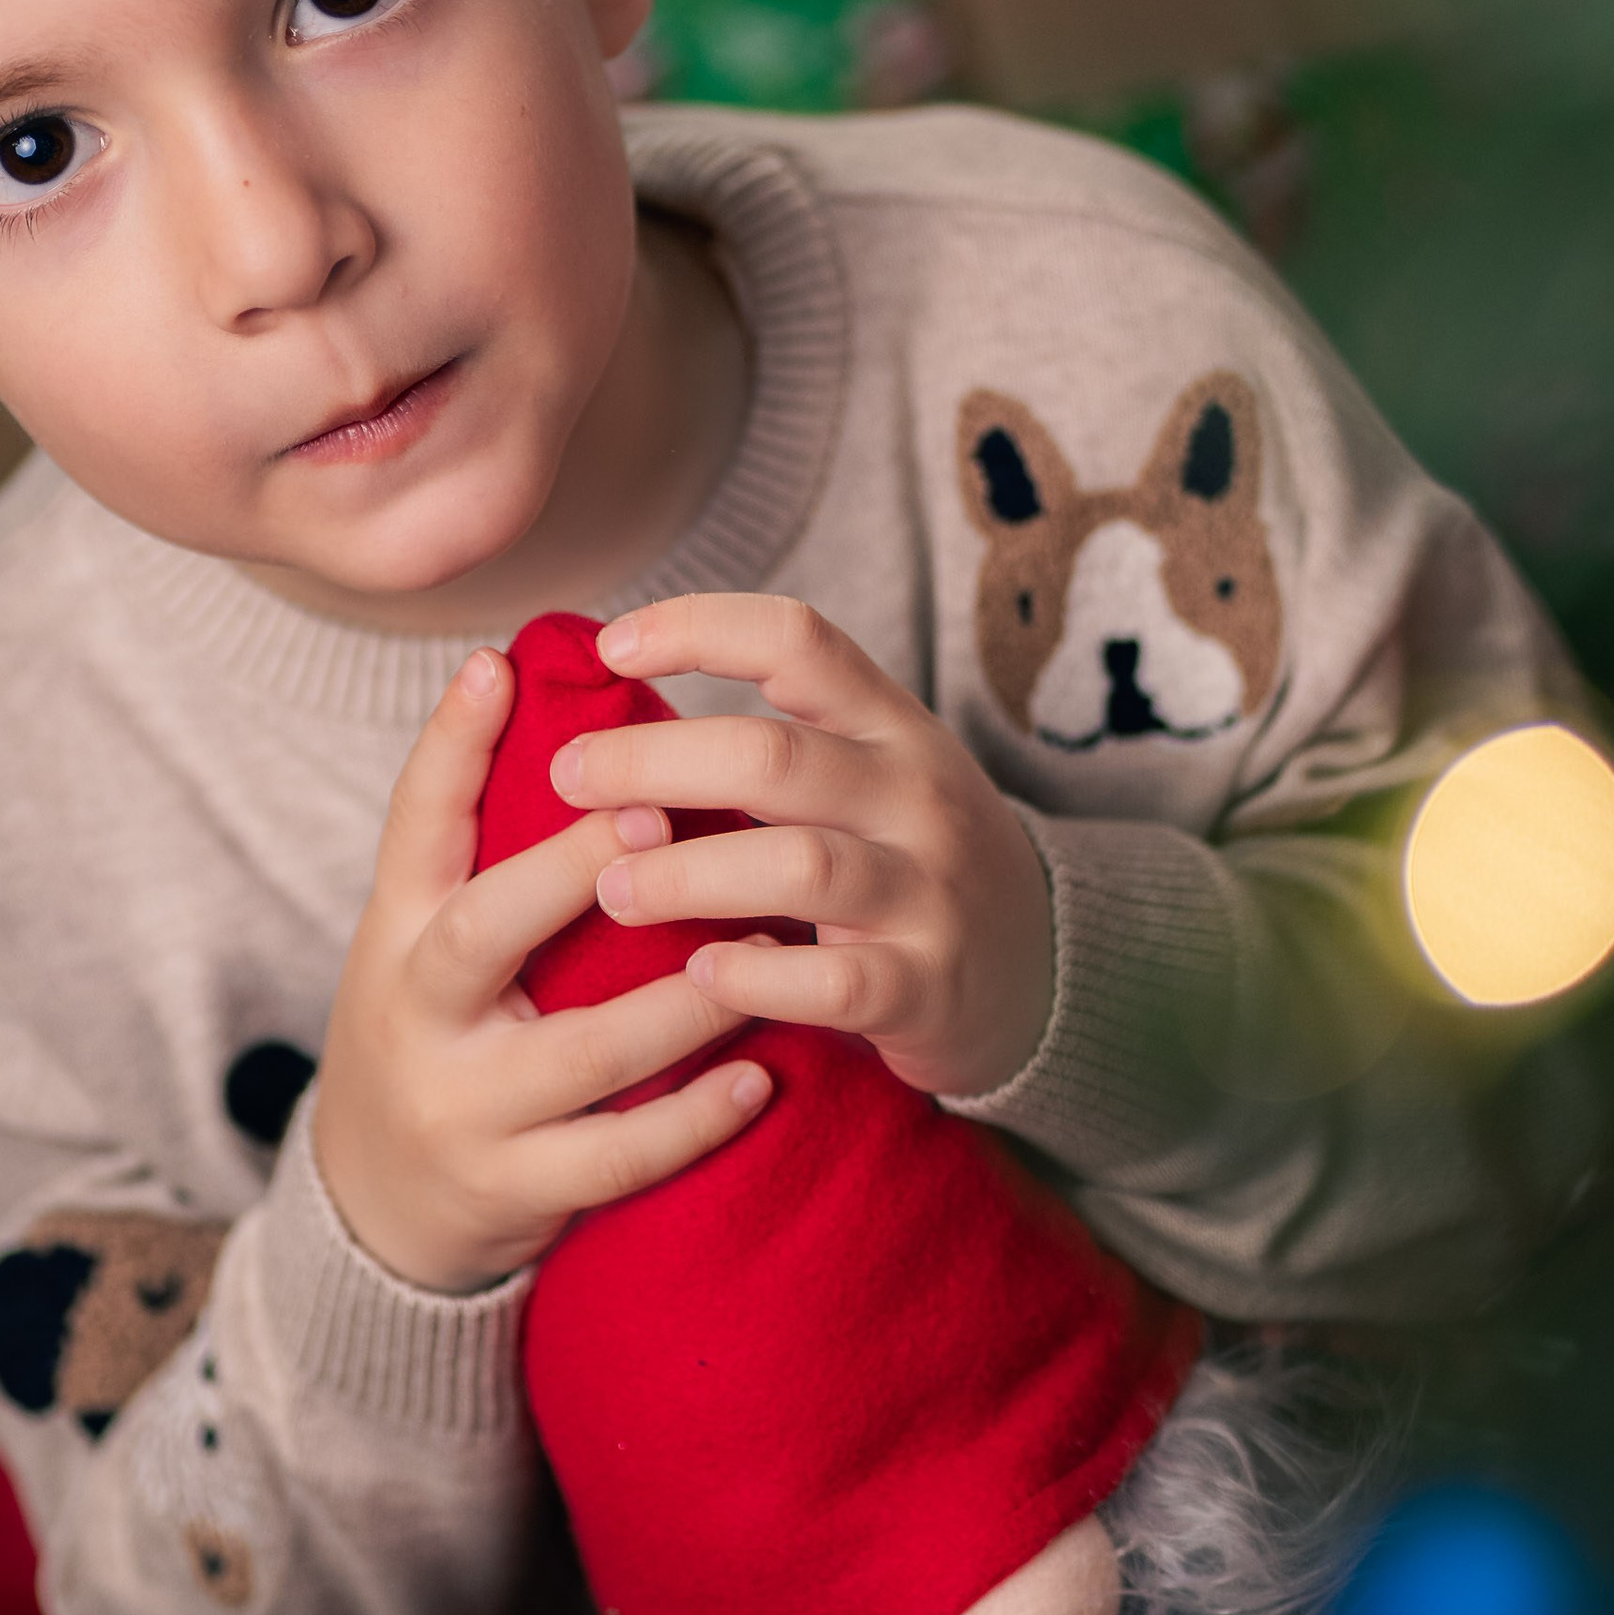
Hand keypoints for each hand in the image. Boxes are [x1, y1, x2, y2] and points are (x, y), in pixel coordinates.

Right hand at [311, 646, 773, 1296]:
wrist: (374, 1202)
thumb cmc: (433, 1027)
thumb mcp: (424, 930)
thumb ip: (479, 837)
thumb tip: (536, 677)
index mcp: (399, 929)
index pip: (414, 822)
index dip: (450, 744)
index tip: (499, 666)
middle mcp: (416, 1012)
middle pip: (484, 930)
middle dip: (571, 871)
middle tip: (666, 813)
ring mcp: (464, 1107)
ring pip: (582, 1050)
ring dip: (683, 998)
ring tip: (768, 942)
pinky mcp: (514, 1188)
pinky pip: (618, 1155)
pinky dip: (694, 1116)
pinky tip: (760, 1074)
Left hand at [550, 595, 1053, 1101]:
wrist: (1045, 972)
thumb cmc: (911, 862)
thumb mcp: (870, 776)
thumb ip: (777, 744)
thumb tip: (613, 707)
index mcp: (891, 726)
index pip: (799, 640)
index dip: (700, 627)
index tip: (612, 645)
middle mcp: (915, 795)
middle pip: (773, 754)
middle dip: (653, 761)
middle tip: (567, 778)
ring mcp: (929, 892)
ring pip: (800, 864)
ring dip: (688, 872)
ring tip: (614, 886)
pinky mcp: (928, 987)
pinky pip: (838, 981)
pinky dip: (760, 977)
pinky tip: (701, 974)